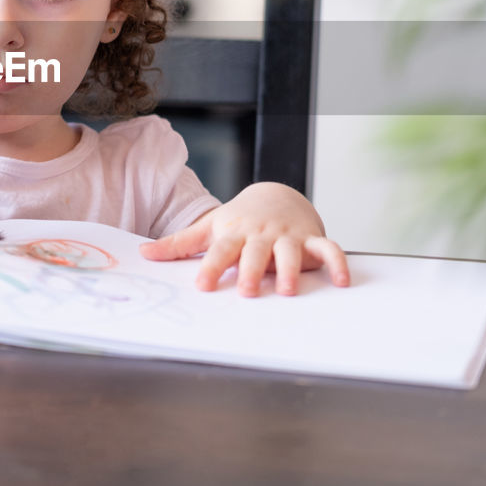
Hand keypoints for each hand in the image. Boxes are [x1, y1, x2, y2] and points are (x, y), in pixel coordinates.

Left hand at [138, 182, 349, 296]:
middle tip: (248, 291)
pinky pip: (328, 249)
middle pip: (255, 252)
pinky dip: (337, 263)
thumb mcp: (209, 228)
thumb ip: (178, 245)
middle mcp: (260, 234)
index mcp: (234, 233)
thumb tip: (143, 254)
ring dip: (289, 269)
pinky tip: (342, 282)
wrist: (276, 194)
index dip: (212, 267)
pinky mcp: (311, 238)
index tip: (202, 284)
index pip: (220, 251)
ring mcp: (287, 235)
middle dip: (252, 270)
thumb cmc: (239, 219)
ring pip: (290, 251)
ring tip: (287, 289)